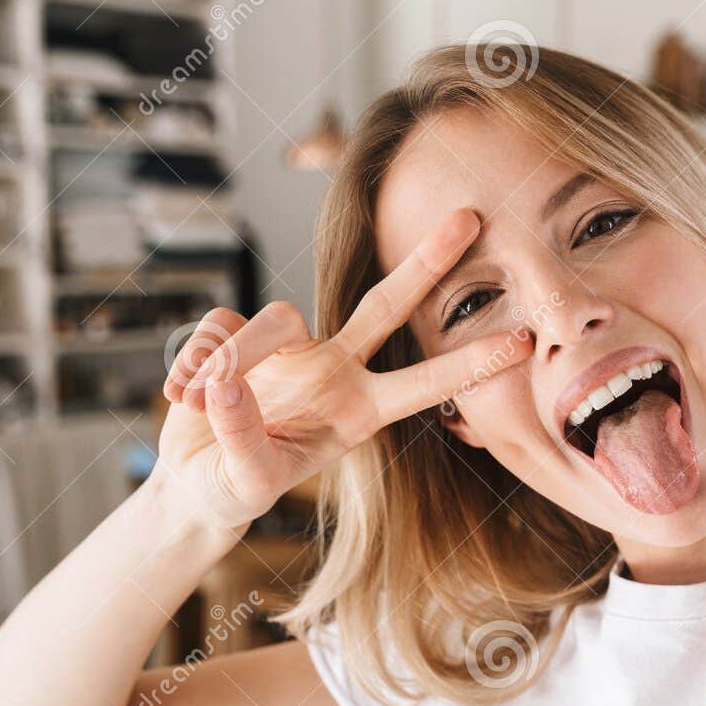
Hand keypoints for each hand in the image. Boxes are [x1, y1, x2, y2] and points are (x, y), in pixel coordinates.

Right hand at [150, 209, 530, 532]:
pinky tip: (180, 397)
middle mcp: (332, 369)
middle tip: (472, 216)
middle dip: (428, 261)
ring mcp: (289, 349)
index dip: (472, 363)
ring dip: (234, 359)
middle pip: (386, 304)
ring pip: (275, 320)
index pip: (425, 383)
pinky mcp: (239, 335)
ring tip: (200, 401)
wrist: (193, 481)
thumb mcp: (244, 481)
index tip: (525, 342)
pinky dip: (192, 364)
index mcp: (356, 410)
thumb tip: (228, 384)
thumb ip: (242, 437)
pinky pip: (218, 328)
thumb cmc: (234, 489)